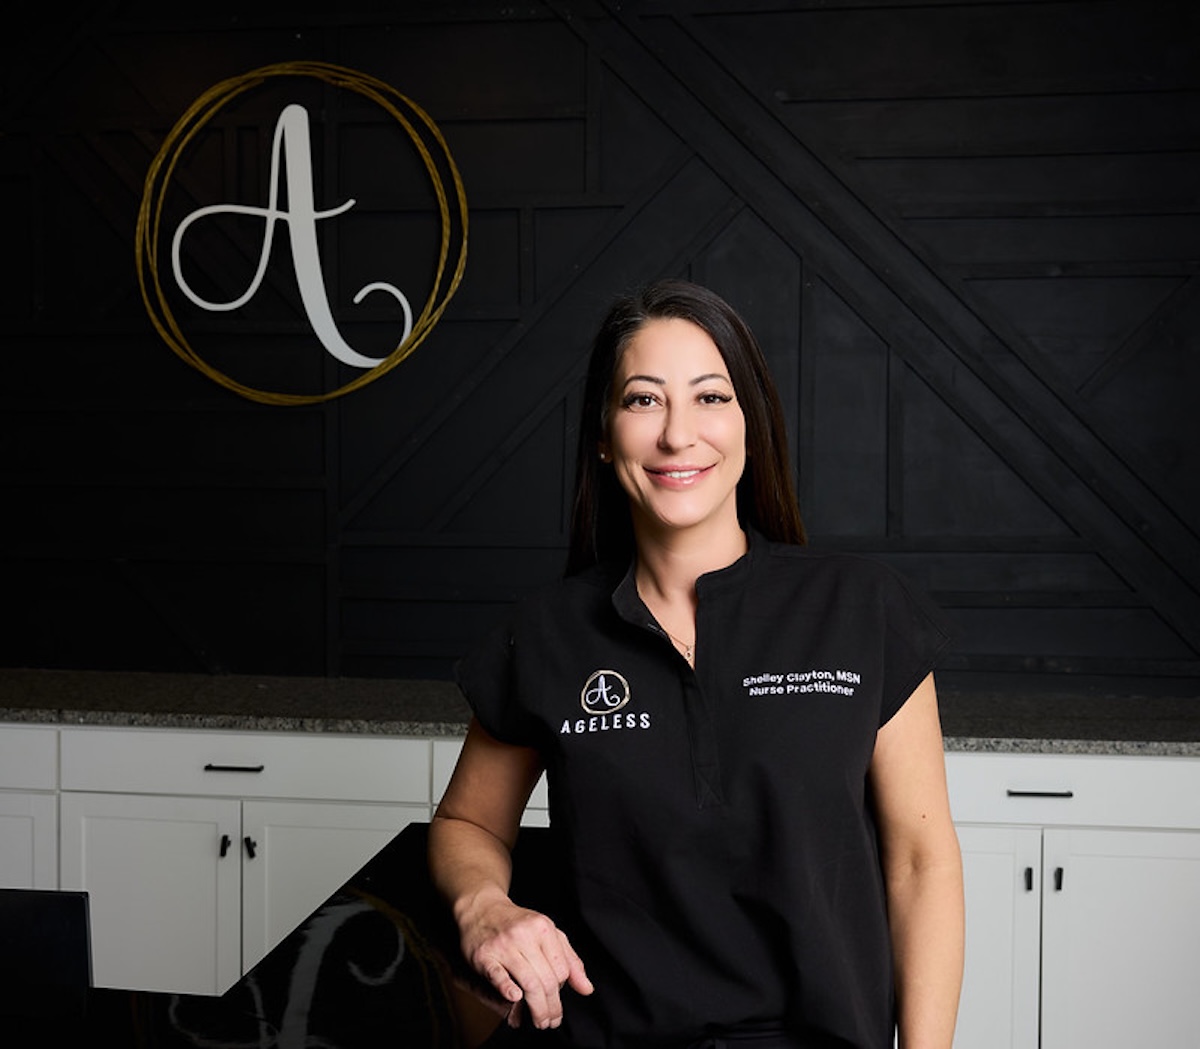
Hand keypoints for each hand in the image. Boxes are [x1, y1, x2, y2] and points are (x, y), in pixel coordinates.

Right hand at [458, 891, 592, 1029]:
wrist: (482, 909)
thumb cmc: (517, 924)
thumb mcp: (548, 933)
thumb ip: (569, 959)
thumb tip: (586, 988)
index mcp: (543, 928)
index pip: (561, 969)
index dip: (561, 990)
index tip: (556, 1001)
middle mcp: (524, 935)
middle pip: (546, 980)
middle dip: (551, 1007)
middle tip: (551, 1021)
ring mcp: (503, 945)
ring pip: (528, 982)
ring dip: (537, 1008)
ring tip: (540, 1021)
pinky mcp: (484, 955)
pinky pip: (498, 975)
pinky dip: (508, 989)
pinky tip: (515, 998)